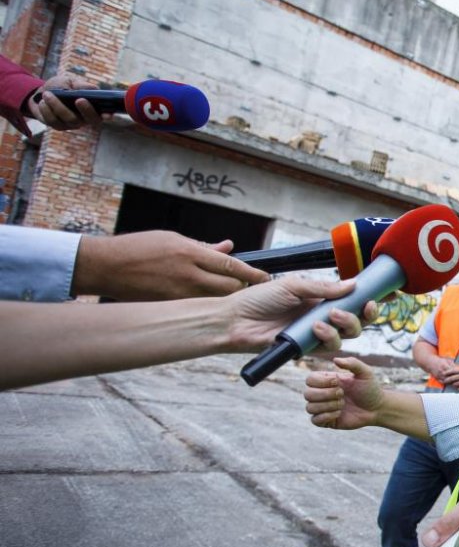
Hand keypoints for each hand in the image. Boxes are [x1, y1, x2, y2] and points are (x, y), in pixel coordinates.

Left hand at [28, 74, 102, 129]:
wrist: (40, 92)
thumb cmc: (60, 87)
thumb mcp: (70, 82)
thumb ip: (82, 85)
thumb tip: (95, 89)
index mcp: (92, 107)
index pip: (104, 114)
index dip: (108, 116)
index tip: (108, 114)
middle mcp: (85, 118)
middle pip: (91, 120)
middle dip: (86, 110)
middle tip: (79, 99)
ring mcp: (72, 124)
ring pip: (69, 119)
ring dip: (57, 105)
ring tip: (47, 94)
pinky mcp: (58, 126)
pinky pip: (54, 121)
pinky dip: (47, 109)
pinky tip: (42, 102)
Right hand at [73, 231, 270, 300]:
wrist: (106, 266)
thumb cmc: (138, 248)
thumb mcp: (173, 239)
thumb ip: (204, 247)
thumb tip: (229, 248)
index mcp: (190, 254)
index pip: (231, 266)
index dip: (252, 274)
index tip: (266, 278)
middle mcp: (188, 276)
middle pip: (230, 288)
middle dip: (241, 287)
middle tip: (245, 285)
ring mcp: (179, 294)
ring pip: (216, 301)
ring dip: (225, 297)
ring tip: (226, 292)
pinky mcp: (170, 306)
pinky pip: (198, 307)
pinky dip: (207, 304)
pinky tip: (206, 300)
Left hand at [224, 277, 370, 352]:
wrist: (235, 320)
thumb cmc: (258, 300)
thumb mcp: (293, 286)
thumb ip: (324, 288)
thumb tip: (353, 285)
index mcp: (320, 298)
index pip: (351, 298)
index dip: (370, 297)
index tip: (388, 294)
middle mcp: (322, 316)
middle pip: (357, 320)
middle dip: (365, 314)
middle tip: (364, 306)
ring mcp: (316, 334)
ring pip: (347, 335)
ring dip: (346, 325)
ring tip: (329, 317)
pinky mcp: (308, 349)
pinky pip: (329, 347)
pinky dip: (328, 337)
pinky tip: (315, 328)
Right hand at [304, 355, 386, 430]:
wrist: (378, 408)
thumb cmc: (370, 389)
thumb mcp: (365, 372)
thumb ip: (352, 363)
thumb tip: (335, 359)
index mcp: (327, 381)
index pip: (310, 379)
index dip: (321, 382)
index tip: (338, 382)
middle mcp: (322, 394)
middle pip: (307, 394)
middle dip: (326, 394)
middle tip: (342, 394)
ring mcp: (323, 408)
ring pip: (310, 408)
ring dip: (328, 406)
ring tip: (342, 405)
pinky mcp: (327, 421)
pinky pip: (314, 420)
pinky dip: (326, 416)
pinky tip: (339, 414)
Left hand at [442, 364, 458, 391]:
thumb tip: (458, 369)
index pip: (452, 371)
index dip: (447, 372)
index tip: (443, 373)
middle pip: (451, 378)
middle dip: (447, 380)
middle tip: (444, 381)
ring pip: (454, 384)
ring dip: (453, 384)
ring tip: (452, 384)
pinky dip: (458, 388)